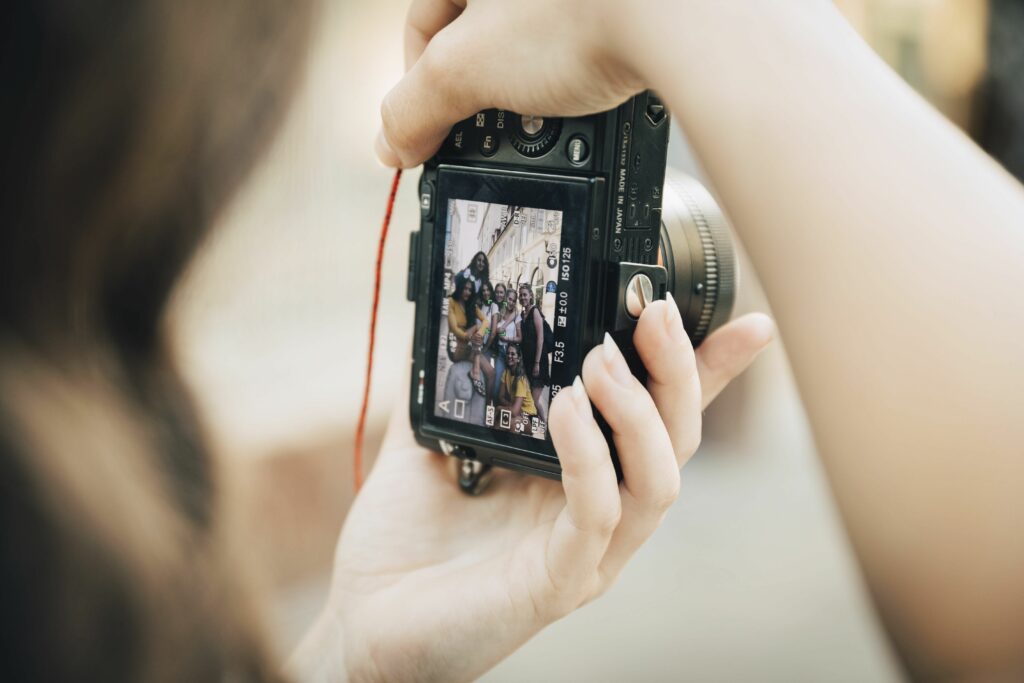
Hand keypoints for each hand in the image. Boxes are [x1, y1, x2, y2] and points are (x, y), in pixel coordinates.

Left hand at [292, 302, 771, 681]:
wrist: (361, 619)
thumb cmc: (404, 539)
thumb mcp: (431, 441)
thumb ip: (451, 383)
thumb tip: (450, 316)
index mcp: (581, 478)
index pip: (659, 419)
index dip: (707, 372)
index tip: (746, 322)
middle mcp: (600, 516)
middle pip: (676, 441)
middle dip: (678, 372)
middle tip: (654, 316)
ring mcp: (586, 555)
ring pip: (659, 481)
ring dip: (639, 412)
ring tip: (601, 361)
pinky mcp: (556, 584)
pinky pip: (597, 515)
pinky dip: (590, 456)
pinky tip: (565, 410)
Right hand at [376, 0, 647, 166]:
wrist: (683, 13)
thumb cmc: (580, 13)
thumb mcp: (465, 70)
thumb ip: (414, 107)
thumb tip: (391, 143)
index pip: (421, 26)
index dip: (421, 91)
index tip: (433, 138)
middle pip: (477, 34)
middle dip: (483, 90)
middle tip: (495, 128)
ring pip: (530, 40)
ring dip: (530, 88)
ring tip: (549, 115)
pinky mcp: (614, 5)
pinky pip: (579, 37)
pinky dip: (576, 69)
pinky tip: (586, 94)